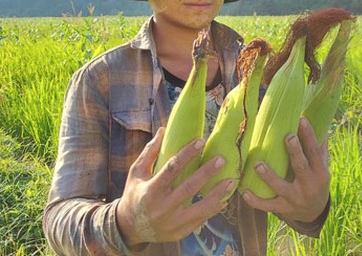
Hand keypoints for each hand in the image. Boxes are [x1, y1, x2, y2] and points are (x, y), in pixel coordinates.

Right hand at [116, 127, 234, 245]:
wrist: (131, 228)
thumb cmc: (135, 195)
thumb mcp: (136, 173)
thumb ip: (150, 152)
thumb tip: (163, 130)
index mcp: (150, 190)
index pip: (171, 169)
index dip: (187, 154)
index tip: (200, 141)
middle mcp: (161, 208)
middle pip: (188, 188)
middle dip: (206, 172)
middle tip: (221, 159)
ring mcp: (172, 222)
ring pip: (200, 208)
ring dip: (217, 194)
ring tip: (231, 181)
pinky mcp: (180, 232)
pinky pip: (201, 220)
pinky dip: (214, 209)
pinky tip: (224, 199)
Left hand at [242, 117, 329, 222]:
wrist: (314, 212)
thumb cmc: (316, 182)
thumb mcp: (323, 167)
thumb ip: (320, 149)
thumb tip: (319, 124)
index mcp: (320, 173)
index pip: (315, 152)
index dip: (309, 136)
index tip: (302, 120)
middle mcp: (308, 186)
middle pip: (300, 167)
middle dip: (294, 152)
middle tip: (287, 136)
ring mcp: (294, 198)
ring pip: (280, 187)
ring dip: (268, 176)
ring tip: (258, 164)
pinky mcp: (283, 208)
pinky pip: (267, 205)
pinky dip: (255, 200)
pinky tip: (244, 192)